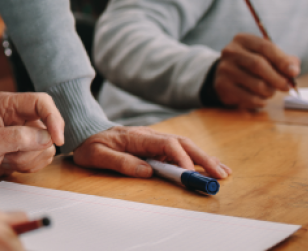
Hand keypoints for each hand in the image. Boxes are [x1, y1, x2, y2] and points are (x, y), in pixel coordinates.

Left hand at [0, 92, 64, 182]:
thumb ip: (13, 138)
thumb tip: (45, 137)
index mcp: (6, 104)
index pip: (41, 102)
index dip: (53, 118)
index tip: (57, 140)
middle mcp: (19, 113)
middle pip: (48, 127)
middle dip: (32, 148)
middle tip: (7, 156)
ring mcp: (27, 130)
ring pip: (47, 146)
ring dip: (28, 159)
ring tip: (5, 159)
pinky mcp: (32, 145)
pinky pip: (44, 157)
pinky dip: (30, 165)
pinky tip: (11, 163)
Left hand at [72, 126, 230, 179]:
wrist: (85, 132)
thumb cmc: (91, 144)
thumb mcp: (98, 155)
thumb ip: (120, 162)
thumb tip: (147, 171)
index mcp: (137, 137)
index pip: (166, 144)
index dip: (180, 159)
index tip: (189, 174)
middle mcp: (150, 136)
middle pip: (182, 144)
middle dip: (203, 159)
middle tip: (220, 174)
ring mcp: (154, 140)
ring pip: (184, 147)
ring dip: (204, 158)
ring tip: (223, 172)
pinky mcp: (155, 146)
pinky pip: (179, 151)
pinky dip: (196, 159)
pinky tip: (208, 166)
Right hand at [215, 33, 299, 109]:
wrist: (227, 75)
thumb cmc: (253, 64)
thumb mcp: (267, 56)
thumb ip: (284, 60)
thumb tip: (293, 70)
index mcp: (242, 40)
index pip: (265, 47)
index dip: (282, 60)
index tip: (294, 72)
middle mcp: (230, 52)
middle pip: (259, 65)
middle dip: (277, 78)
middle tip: (286, 87)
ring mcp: (225, 69)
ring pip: (256, 84)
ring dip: (270, 91)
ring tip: (270, 91)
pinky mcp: (223, 86)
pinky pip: (250, 98)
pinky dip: (261, 101)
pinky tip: (261, 98)